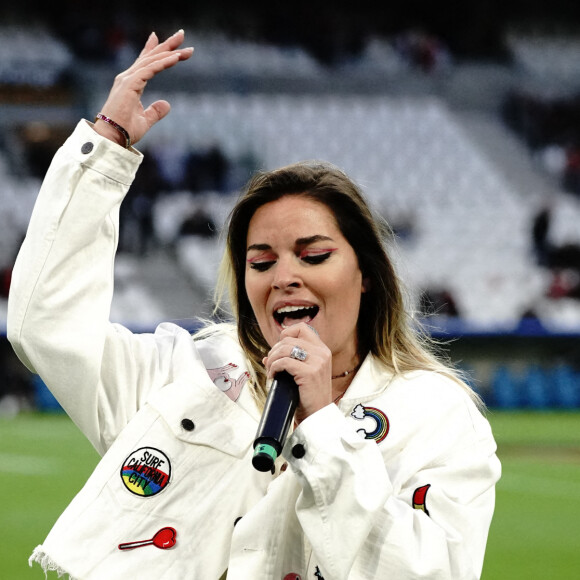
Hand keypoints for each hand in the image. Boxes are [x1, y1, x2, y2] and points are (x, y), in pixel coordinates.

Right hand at [94, 30, 193, 146]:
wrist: (111, 138)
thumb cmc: (124, 131)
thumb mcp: (145, 120)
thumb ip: (155, 112)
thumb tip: (167, 104)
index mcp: (130, 84)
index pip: (146, 63)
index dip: (156, 51)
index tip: (169, 43)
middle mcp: (128, 78)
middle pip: (150, 57)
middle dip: (167, 46)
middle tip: (182, 34)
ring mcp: (128, 80)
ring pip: (152, 61)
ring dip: (170, 52)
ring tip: (187, 49)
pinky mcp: (130, 85)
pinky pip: (150, 70)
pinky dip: (163, 63)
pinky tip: (176, 58)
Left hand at [263, 323, 332, 423]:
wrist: (316, 416)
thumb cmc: (308, 396)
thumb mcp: (303, 373)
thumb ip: (289, 361)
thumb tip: (267, 357)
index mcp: (322, 350)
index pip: (302, 328)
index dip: (286, 335)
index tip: (279, 350)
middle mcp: (322, 353)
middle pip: (288, 339)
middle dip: (274, 351)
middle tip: (270, 365)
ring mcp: (318, 362)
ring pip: (285, 348)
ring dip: (272, 359)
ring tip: (271, 371)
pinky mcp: (310, 373)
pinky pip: (284, 362)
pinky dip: (274, 368)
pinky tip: (273, 376)